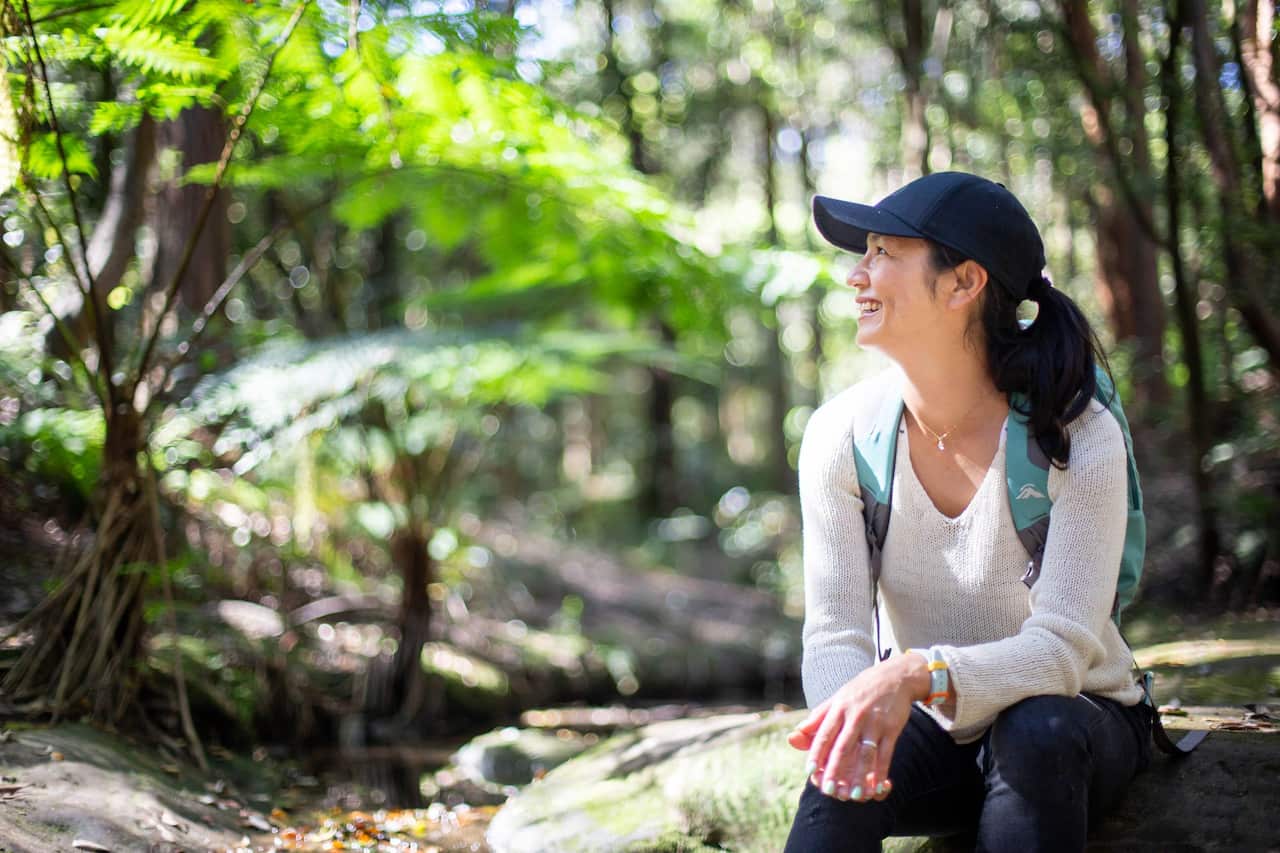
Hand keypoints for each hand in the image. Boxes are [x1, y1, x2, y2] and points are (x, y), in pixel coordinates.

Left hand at [786, 652, 928, 801]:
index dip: (816, 753)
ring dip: (861, 776)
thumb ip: (815, 720)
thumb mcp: (836, 699)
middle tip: (829, 790)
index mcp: (838, 708)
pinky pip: (886, 753)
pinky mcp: (892, 728)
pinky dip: (882, 771)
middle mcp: (855, 715)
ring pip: (866, 753)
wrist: (894, 677)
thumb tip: (793, 737)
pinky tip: (878, 786)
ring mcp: (874, 722)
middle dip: (835, 769)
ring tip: (855, 795)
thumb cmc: (860, 691)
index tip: (810, 771)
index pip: (824, 734)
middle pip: (843, 746)